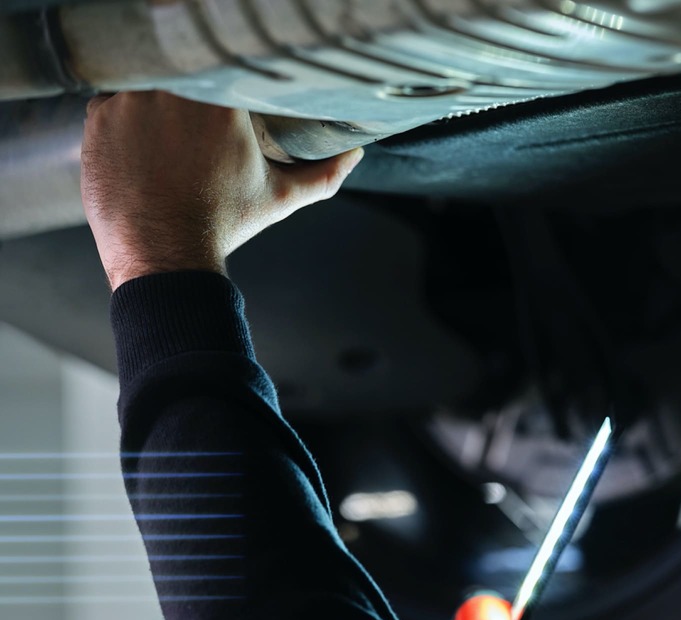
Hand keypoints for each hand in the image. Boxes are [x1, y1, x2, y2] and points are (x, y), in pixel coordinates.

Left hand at [81, 92, 362, 290]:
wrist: (164, 255)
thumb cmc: (222, 224)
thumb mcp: (281, 197)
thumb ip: (322, 172)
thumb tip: (354, 155)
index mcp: (219, 103)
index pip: (223, 75)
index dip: (224, 93)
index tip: (226, 114)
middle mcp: (171, 93)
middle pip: (184, 77)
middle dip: (191, 102)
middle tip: (197, 134)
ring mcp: (129, 102)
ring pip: (148, 87)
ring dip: (157, 108)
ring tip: (169, 146)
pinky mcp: (98, 119)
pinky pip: (112, 103)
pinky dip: (126, 122)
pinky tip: (143, 152)